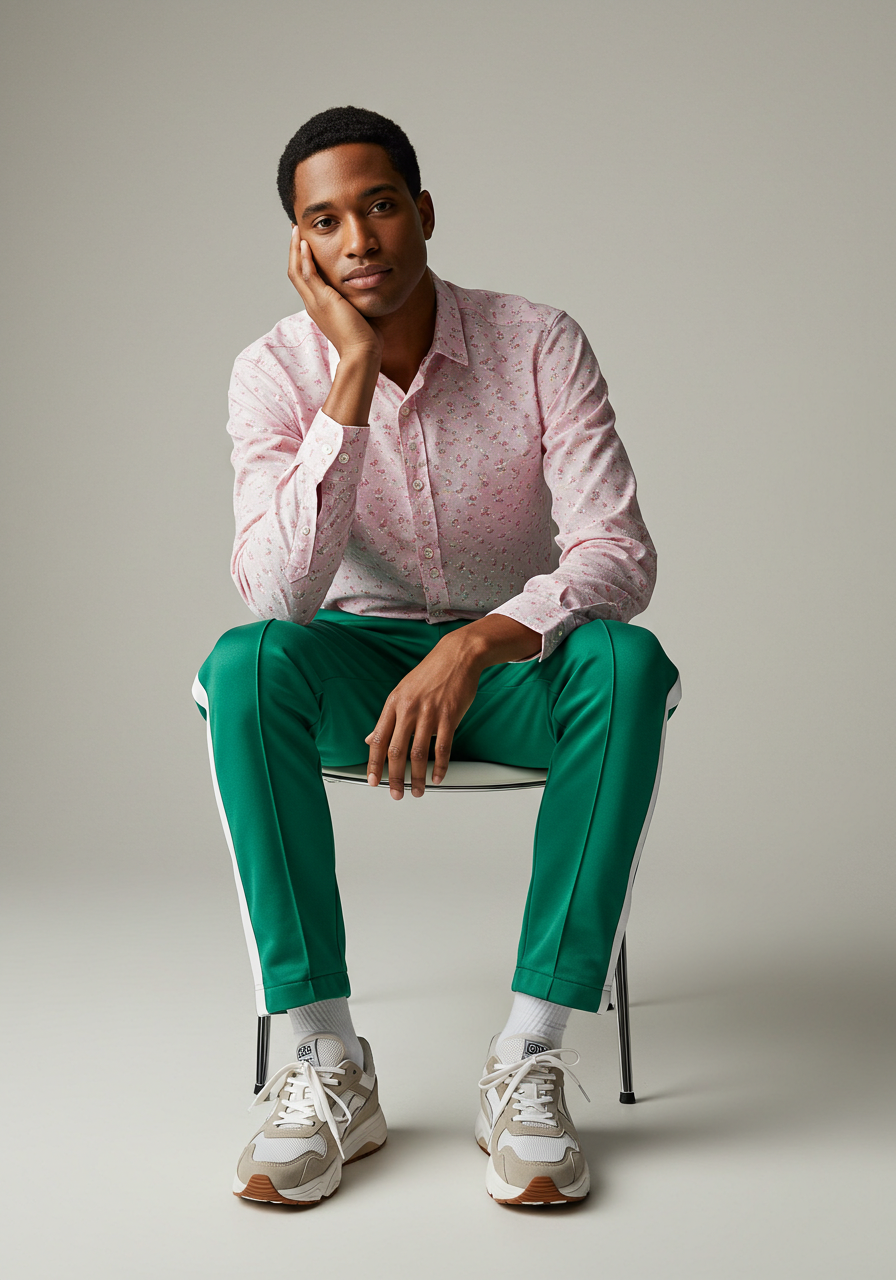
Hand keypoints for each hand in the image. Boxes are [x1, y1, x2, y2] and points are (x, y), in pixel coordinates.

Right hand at [288, 228, 383, 362]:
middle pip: (295, 271)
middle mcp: (312, 303)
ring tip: (296, 230)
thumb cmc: (365, 338)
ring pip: (296, 270)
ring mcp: (315, 302)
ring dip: (295, 249)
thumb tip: (366, 285)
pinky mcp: (323, 301)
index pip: (304, 278)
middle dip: (294, 250)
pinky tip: (305, 244)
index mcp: (319, 306)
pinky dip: (304, 259)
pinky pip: (308, 275)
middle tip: (294, 230)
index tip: (304, 242)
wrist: (362, 353)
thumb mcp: (357, 312)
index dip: (301, 259)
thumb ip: (355, 298)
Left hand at [364, 616, 540, 798]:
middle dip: (394, 777)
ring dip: (417, 777)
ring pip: (419, 753)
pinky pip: (443, 747)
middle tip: (396, 793)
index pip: (379, 740)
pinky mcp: (449, 715)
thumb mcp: (402, 692)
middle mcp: (409, 709)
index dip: (374, 763)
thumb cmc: (431, 673)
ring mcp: (429, 713)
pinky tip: (437, 777)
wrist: (457, 655)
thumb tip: (371, 739)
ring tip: (417, 790)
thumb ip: (388, 718)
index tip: (372, 781)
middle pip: (396, 751)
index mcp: (394, 704)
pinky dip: (440, 766)